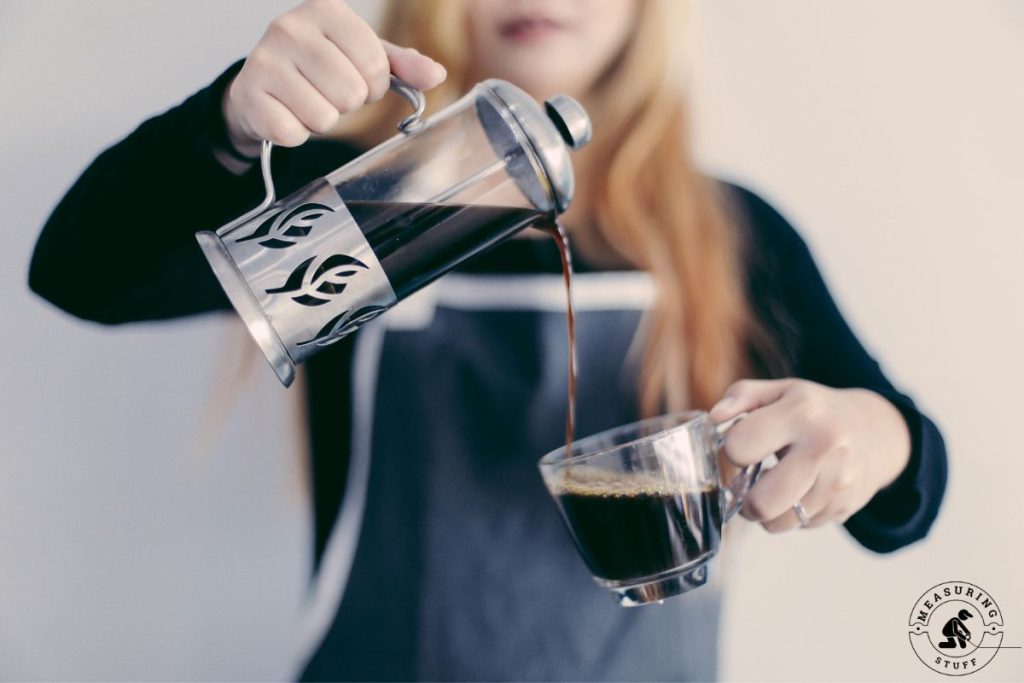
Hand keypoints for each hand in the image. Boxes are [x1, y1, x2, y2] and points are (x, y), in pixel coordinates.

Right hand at [223, 0, 446, 155]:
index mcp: (325, 9)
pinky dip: (297, 133)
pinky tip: (287, 113)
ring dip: (322, 120)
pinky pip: (293, 132)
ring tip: (307, 102)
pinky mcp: (248, 94)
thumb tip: (436, 75)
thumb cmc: (318, 67)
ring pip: (323, 116)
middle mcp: (289, 27)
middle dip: (347, 104)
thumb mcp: (362, 57)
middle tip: (330, 94)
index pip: (376, 65)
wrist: (261, 85)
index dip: (375, 85)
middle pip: (350, 93)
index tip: (359, 81)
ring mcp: (264, 59)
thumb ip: (402, 66)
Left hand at [710, 378, 910, 532]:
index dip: (732, 448)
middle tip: (748, 485)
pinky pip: (801, 527)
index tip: (743, 444)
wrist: (874, 431)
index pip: (740, 446)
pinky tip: (799, 491)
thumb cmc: (813, 410)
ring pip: (779, 523)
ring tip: (773, 488)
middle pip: (762, 503)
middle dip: (745, 499)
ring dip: (767, 511)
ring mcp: (839, 482)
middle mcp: (825, 448)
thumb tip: (714, 418)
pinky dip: (792, 515)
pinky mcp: (846, 507)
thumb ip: (740, 397)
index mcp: (801, 413)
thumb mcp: (779, 390)